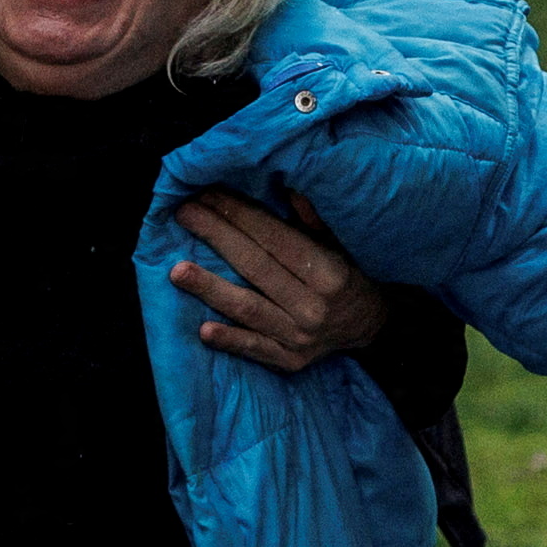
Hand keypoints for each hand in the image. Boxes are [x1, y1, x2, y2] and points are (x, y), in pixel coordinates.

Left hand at [170, 190, 387, 373]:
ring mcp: (299, 336)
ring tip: (177, 271)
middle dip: (217, 236)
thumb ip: (309, 220)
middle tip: (184, 213)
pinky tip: (203, 330)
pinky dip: (230, 340)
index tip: (209, 195)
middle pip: (256, 267)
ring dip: (210, 289)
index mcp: (327, 272)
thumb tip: (281, 185)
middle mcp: (313, 304)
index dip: (240, 215)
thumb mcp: (335, 245)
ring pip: (249, 308)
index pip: (275, 239)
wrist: (369, 328)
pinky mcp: (289, 361)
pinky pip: (255, 349)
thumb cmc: (343, 278)